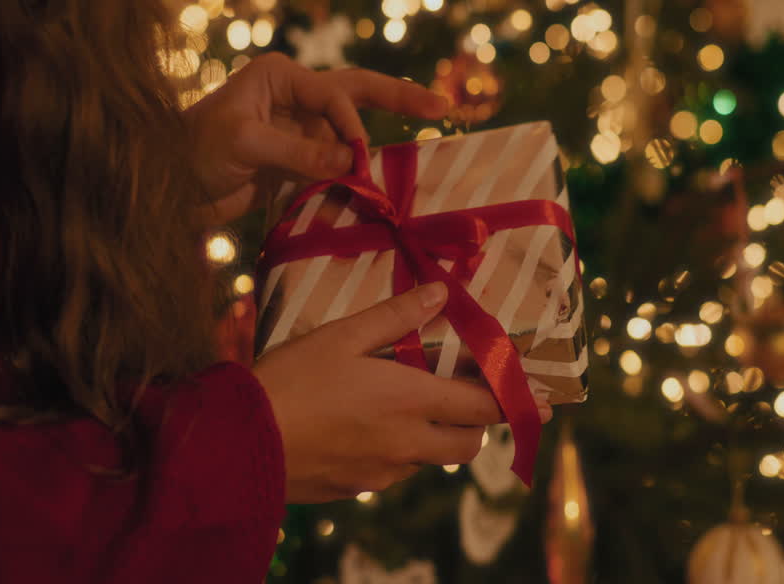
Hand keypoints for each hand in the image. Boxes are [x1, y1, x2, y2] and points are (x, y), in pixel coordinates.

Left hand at [183, 52, 447, 223]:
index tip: (358, 160)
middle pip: (359, 93)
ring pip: (350, 134)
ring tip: (416, 151)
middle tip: (441, 107)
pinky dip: (355, 177)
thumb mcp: (244, 144)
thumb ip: (299, 149)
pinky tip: (378, 187)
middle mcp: (294, 97)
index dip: (352, 125)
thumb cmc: (190, 152)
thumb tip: (354, 160)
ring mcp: (298, 130)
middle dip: (400, 100)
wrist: (164, 190)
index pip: (335, 94)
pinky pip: (336, 165)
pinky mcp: (296, 162)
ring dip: (374, 149)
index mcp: (279, 76)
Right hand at [252, 282, 550, 502]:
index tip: (548, 402)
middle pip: (468, 444)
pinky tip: (367, 429)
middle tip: (469, 397)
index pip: (483, 406)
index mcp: (408, 401)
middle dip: (479, 423)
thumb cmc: (288, 381)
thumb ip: (395, 316)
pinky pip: (394, 473)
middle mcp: (405, 443)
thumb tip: (442, 292)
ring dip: (437, 437)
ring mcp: (381, 472)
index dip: (517, 402)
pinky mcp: (356, 490)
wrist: (235, 446)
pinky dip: (399, 452)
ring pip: (430, 460)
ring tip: (411, 407)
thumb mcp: (340, 336)